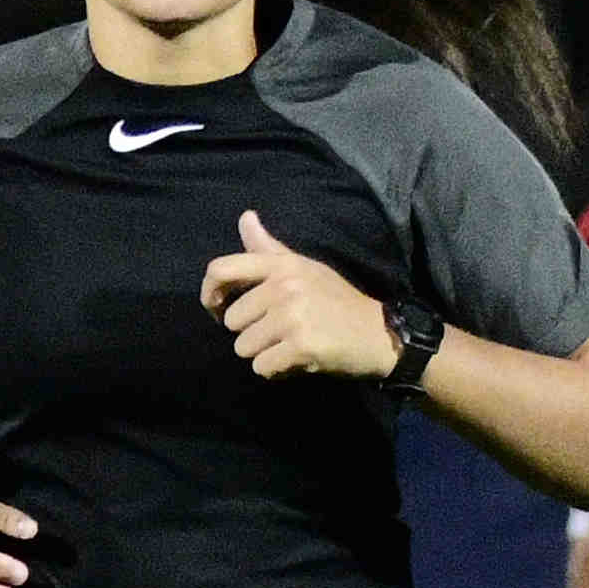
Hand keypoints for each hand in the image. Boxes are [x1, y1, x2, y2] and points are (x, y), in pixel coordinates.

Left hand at [198, 211, 399, 384]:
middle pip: (232, 321)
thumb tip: (245, 217)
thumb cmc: (336, 300)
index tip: (218, 308)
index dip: (210, 293)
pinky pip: (262, 368)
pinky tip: (297, 359)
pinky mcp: (301, 346)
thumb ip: (269, 249)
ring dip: (263, 354)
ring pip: (244, 348)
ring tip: (290, 345)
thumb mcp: (304, 267)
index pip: (222, 269)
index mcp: (282, 266)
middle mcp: (284, 287)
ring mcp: (293, 317)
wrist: (378, 333)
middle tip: (280, 331)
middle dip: (250, 333)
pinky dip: (275, 371)